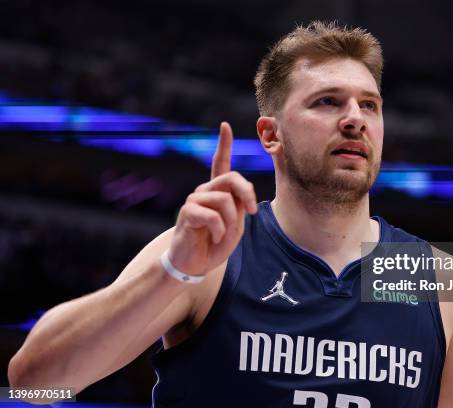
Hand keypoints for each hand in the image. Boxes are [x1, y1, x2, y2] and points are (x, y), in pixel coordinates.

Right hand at [167, 122, 256, 275]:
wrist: (194, 264)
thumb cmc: (215, 244)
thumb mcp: (235, 225)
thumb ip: (239, 206)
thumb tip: (242, 193)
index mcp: (217, 192)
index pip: (219, 163)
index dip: (223, 144)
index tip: (225, 125)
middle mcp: (204, 192)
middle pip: (231, 178)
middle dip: (247, 193)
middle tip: (252, 212)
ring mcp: (194, 201)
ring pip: (224, 200)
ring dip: (231, 222)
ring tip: (222, 236)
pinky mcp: (187, 213)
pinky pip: (213, 217)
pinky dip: (219, 231)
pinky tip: (213, 238)